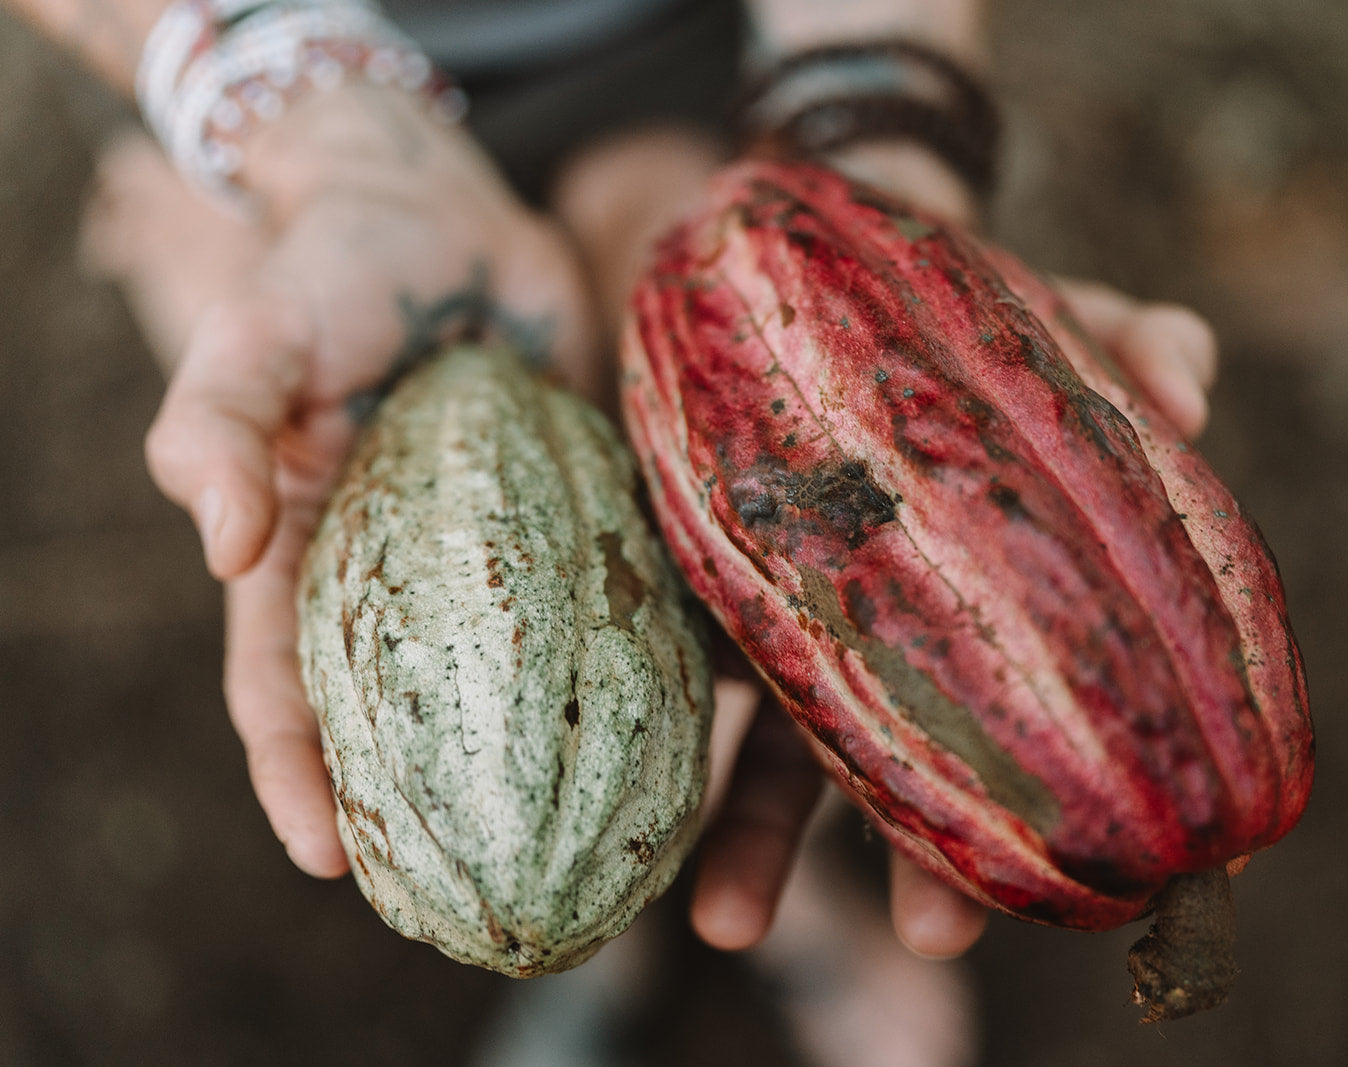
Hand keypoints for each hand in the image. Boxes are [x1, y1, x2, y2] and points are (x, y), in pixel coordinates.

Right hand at [88, 85, 596, 876]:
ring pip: (528, 678)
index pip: (292, 689)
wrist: (449, 212)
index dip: (300, 778)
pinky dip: (638, 658)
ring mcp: (505, 552)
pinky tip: (684, 722)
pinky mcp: (583, 509)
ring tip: (600, 845)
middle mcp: (414, 577)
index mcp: (316, 554)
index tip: (334, 862)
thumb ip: (219, 426)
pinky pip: (609, 597)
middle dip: (437, 804)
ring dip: (555, 759)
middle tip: (481, 891)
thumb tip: (219, 547)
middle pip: (419, 713)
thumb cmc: (334, 271)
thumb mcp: (255, 337)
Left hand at [551, 130, 1219, 958]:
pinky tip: (672, 854)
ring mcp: (789, 614)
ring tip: (729, 923)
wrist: (753, 241)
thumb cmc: (923, 298)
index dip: (1083, 782)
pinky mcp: (694, 581)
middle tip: (941, 934)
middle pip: (910, 760)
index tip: (1123, 873)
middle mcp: (891, 625)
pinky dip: (680, 770)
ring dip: (760, 841)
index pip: (1050, 699)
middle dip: (923, 858)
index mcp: (990, 582)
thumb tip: (1187, 386)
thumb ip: (1117, 339)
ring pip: (784, 747)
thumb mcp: (1026, 313)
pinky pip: (684, 676)